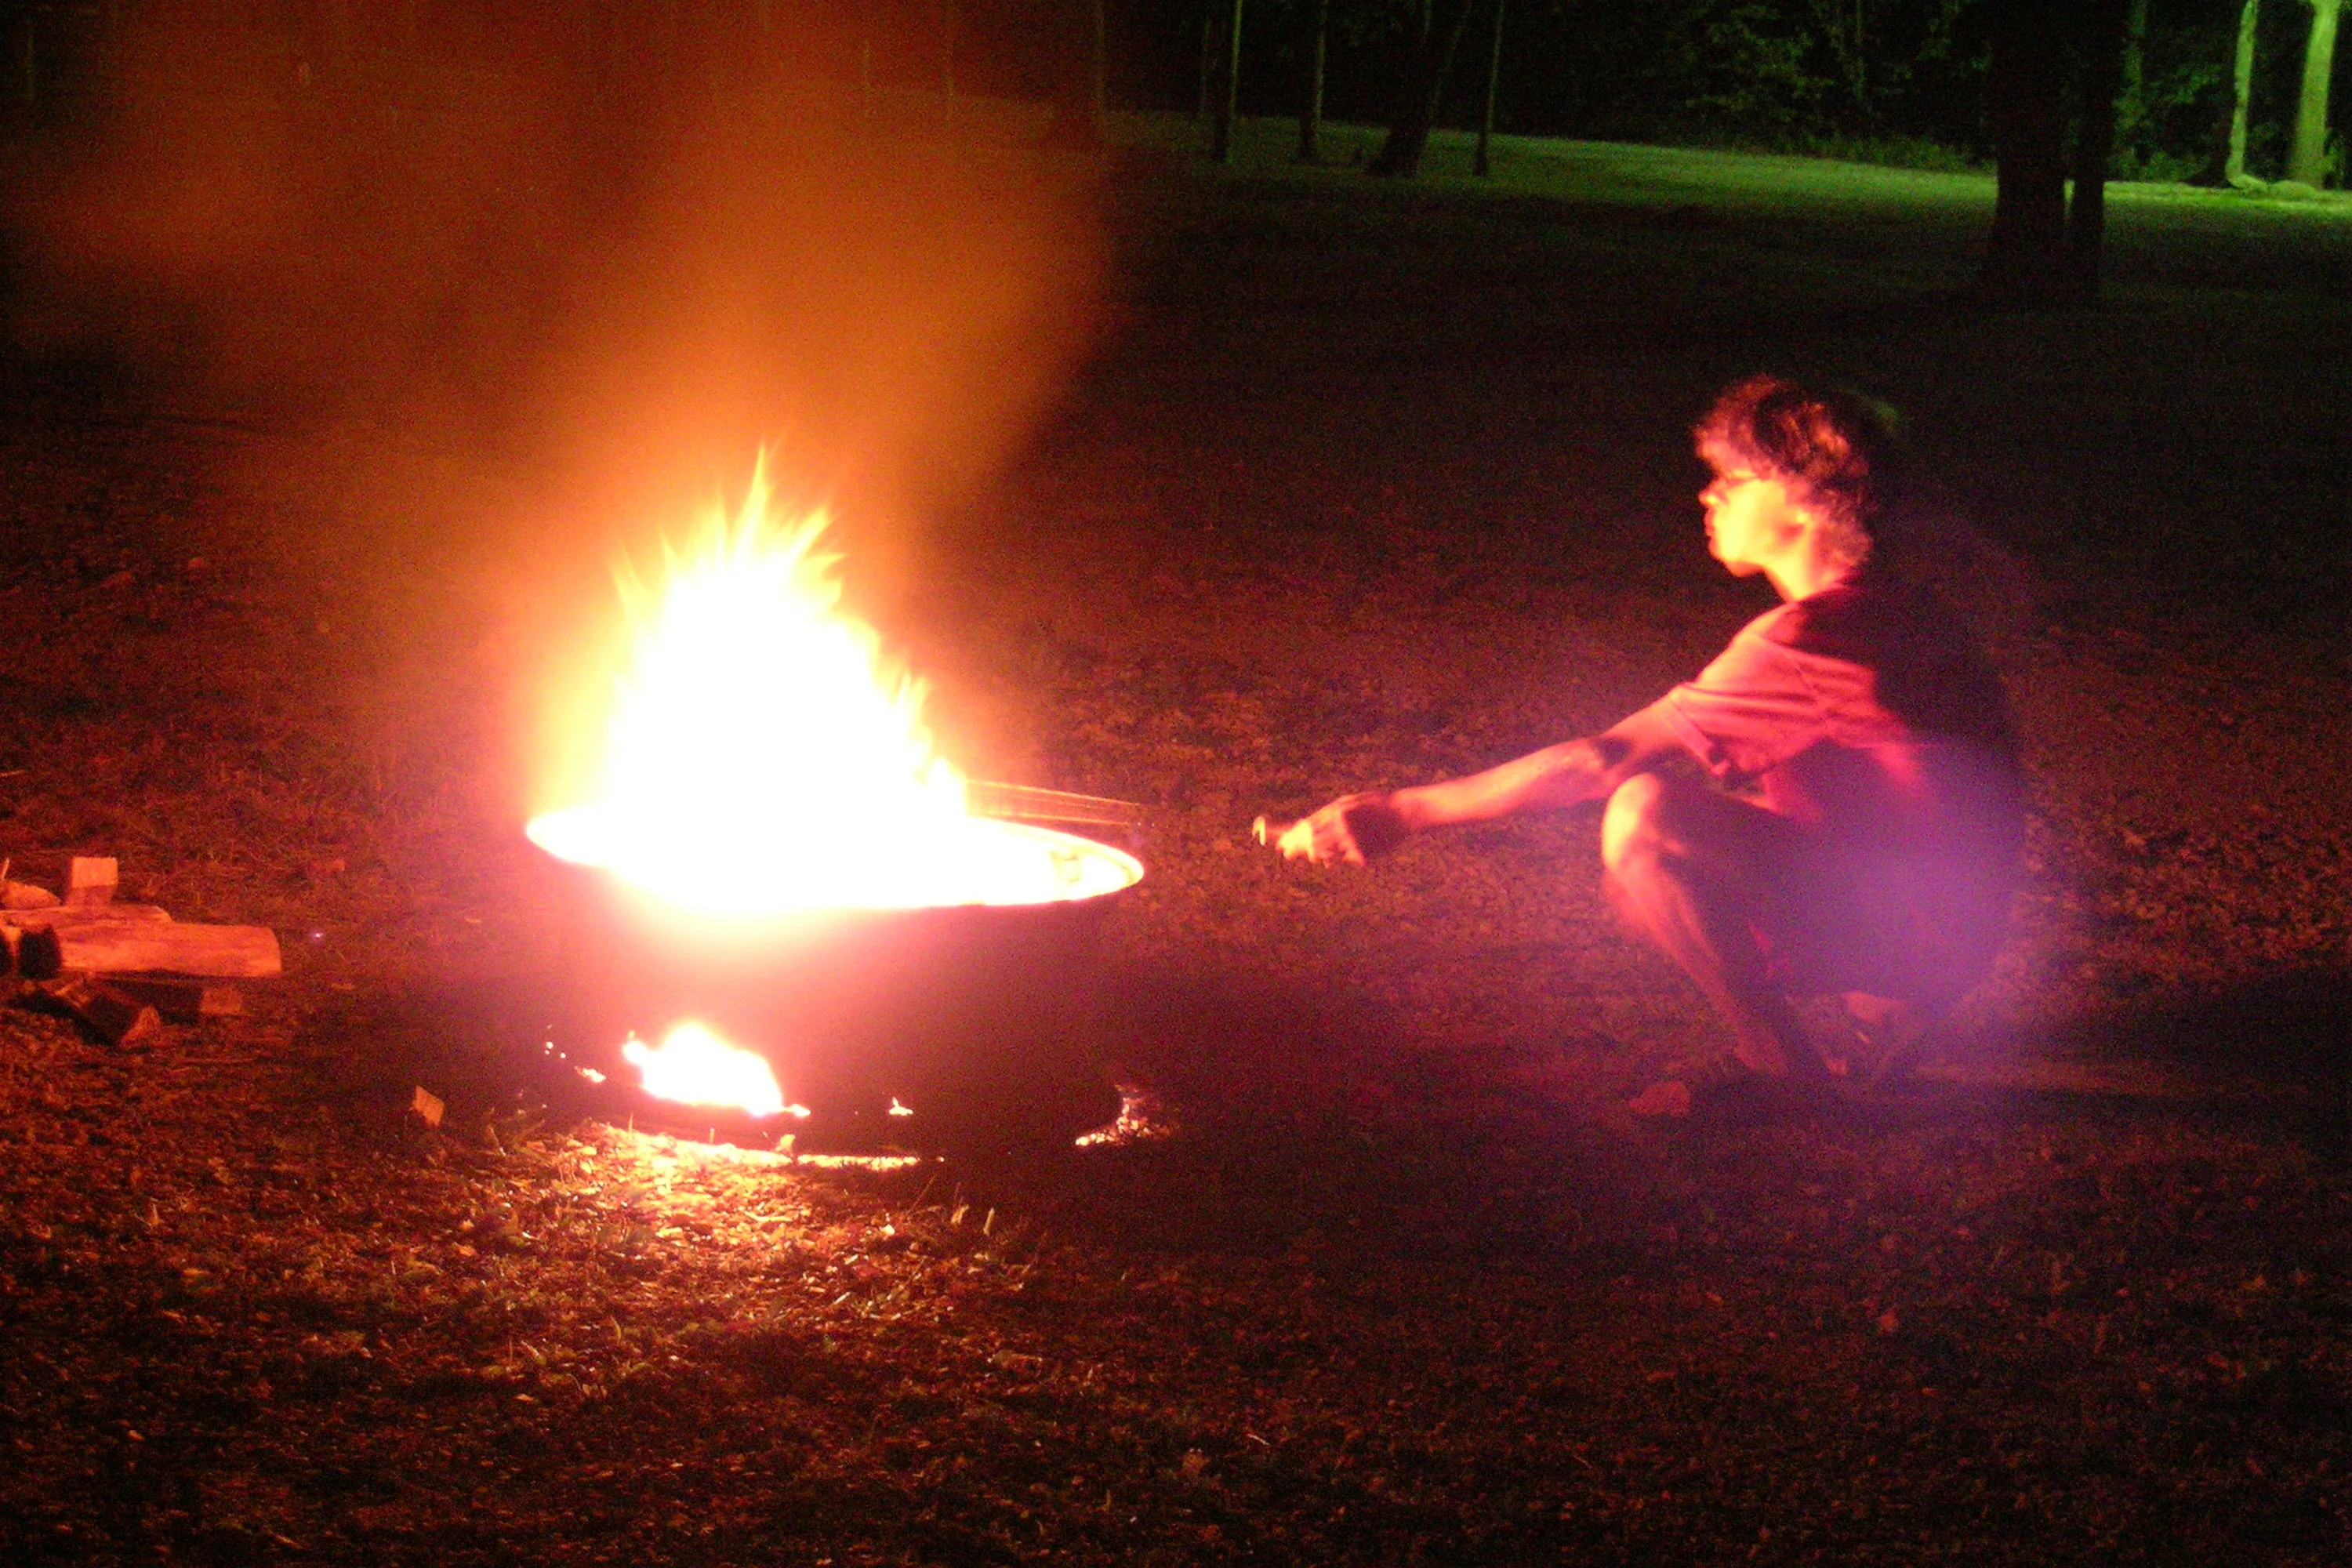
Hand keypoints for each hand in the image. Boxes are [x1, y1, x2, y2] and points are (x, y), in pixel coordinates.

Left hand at [1258, 792, 1407, 865]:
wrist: (1403, 814)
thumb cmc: (1375, 805)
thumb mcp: (1349, 802)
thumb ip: (1329, 814)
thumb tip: (1306, 826)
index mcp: (1338, 812)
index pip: (1309, 828)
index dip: (1293, 837)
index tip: (1282, 844)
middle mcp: (1343, 828)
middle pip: (1313, 843)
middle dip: (1297, 849)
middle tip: (1286, 854)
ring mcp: (1353, 843)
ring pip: (1326, 855)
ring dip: (1316, 855)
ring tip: (1309, 854)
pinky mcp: (1363, 856)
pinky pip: (1344, 859)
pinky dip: (1336, 857)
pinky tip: (1330, 858)